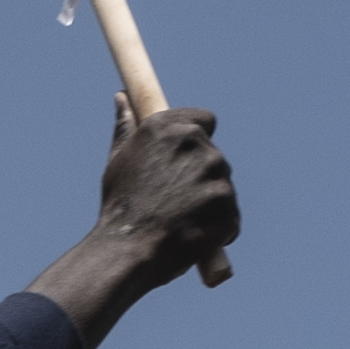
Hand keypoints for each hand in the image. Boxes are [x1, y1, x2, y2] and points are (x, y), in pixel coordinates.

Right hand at [90, 100, 235, 290]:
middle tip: (174, 199)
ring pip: (223, 185)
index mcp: (168, 127)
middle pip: (214, 155)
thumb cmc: (120, 206)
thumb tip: (122, 98)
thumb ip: (126, 127)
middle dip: (200, 176)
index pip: (205, 119)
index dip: (197, 138)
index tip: (186, 158)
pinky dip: (218, 228)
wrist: (128, 250)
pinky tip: (194, 236)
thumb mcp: (119, 160)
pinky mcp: (228, 205)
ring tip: (181, 221)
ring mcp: (215, 174)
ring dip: (209, 202)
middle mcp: (195, 143)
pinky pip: (230, 216)